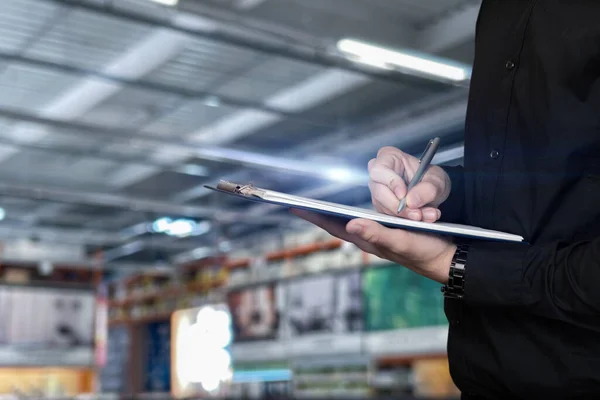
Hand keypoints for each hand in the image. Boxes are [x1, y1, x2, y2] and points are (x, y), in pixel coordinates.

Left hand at [292, 209, 455, 283]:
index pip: (335, 227)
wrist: (447, 260)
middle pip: (338, 225)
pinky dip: (353, 215)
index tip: (295, 207)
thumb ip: (377, 234)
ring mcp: (378, 237)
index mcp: (368, 240)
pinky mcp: (388, 233)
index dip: (315, 217)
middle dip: (320, 214)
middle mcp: (369, 239)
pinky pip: (364, 222)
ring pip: (350, 224)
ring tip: (318, 207)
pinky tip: (352, 212)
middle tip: (301, 204)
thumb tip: (350, 224)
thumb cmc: (425, 252)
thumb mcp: (401, 241)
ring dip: (334, 215)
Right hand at [369, 146, 450, 221]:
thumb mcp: (436, 180)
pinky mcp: (382, 207)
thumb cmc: (431, 178)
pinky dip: (406, 220)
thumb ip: (427, 189)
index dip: (391, 183)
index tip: (404, 195)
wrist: (434, 191)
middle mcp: (379, 175)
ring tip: (424, 215)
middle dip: (398, 206)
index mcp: (388, 157)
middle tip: (416, 213)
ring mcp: (378, 192)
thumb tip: (411, 201)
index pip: (379, 170)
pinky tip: (420, 218)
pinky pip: (389, 216)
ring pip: (384, 207)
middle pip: (379, 192)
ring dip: (405, 215)